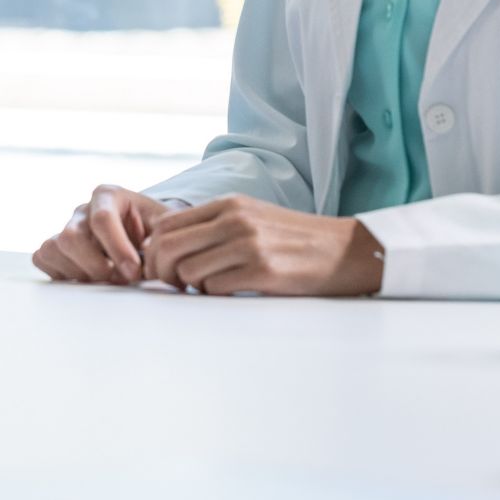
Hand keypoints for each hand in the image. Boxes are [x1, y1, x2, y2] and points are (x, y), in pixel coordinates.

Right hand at [34, 185, 170, 283]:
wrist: (142, 233)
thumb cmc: (155, 229)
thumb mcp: (166, 225)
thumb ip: (162, 236)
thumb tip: (147, 254)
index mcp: (108, 195)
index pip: (101, 218)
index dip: (117, 249)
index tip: (134, 272)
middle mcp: (82, 209)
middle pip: (71, 236)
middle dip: (95, 265)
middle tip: (120, 280)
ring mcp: (66, 227)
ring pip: (54, 249)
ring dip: (80, 273)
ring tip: (107, 280)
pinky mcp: (55, 246)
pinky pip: (43, 258)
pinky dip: (61, 273)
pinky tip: (87, 278)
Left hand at [142, 196, 383, 296]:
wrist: (345, 251)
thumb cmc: (293, 239)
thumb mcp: (251, 216)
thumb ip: (211, 225)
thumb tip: (161, 243)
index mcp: (229, 204)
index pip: (166, 225)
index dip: (154, 251)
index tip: (162, 267)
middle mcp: (235, 220)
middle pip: (168, 248)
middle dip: (162, 272)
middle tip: (175, 285)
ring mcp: (249, 245)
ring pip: (188, 271)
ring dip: (192, 286)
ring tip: (209, 287)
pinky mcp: (263, 272)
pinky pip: (215, 289)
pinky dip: (215, 295)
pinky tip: (231, 292)